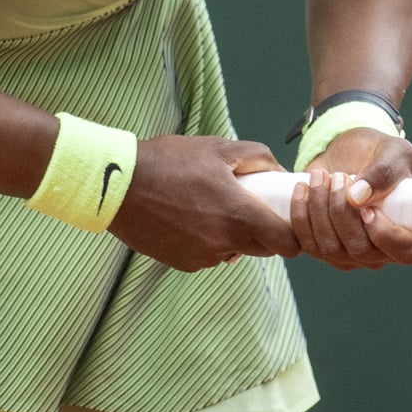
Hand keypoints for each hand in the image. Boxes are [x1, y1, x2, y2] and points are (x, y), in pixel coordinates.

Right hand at [109, 135, 301, 271]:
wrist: (118, 185)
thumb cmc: (170, 161)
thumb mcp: (218, 147)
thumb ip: (257, 156)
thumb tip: (278, 170)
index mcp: (239, 216)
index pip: (287, 244)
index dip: (292, 234)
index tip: (285, 219)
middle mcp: (225, 244)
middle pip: (263, 249)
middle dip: (263, 231)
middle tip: (248, 204)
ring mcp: (202, 257)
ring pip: (233, 251)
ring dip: (231, 235)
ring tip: (209, 205)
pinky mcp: (182, 263)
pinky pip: (208, 255)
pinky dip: (206, 240)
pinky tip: (188, 215)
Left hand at [289, 127, 411, 270]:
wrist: (346, 152)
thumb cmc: (379, 154)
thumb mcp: (393, 152)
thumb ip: (384, 171)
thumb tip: (359, 198)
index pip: (406, 252)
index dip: (385, 234)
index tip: (367, 207)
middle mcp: (385, 250)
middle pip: (362, 251)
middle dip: (342, 212)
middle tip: (338, 177)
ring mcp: (354, 254)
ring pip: (332, 249)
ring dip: (320, 210)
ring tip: (320, 177)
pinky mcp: (325, 248)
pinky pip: (309, 245)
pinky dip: (301, 216)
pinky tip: (302, 189)